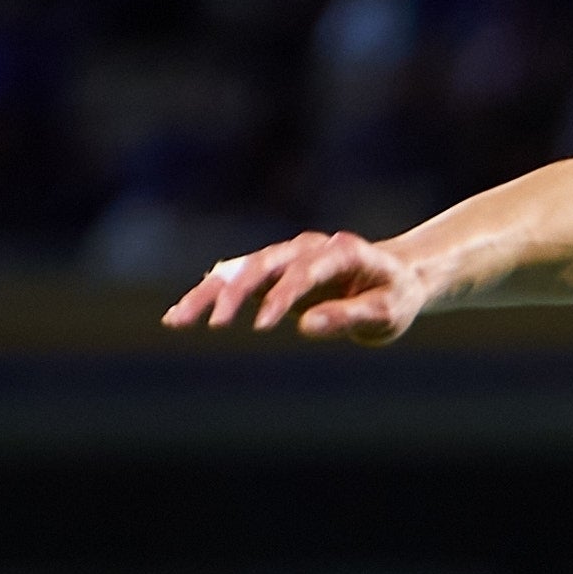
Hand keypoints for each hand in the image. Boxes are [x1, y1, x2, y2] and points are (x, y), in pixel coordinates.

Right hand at [162, 231, 435, 344]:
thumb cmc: (395, 297)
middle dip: (236, 293)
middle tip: (214, 324)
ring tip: (177, 320)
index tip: (262, 325)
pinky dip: (208, 296)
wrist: (395, 277)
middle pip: (263, 263)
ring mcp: (286, 255)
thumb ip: (351, 316)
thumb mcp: (387, 312)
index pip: (305, 270)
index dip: (283, 296)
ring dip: (208, 294)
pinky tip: (180, 316)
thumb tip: (305, 326)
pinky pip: (234, 279)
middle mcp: (308, 247)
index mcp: (342, 252)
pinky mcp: (272, 269)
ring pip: (240, 269)